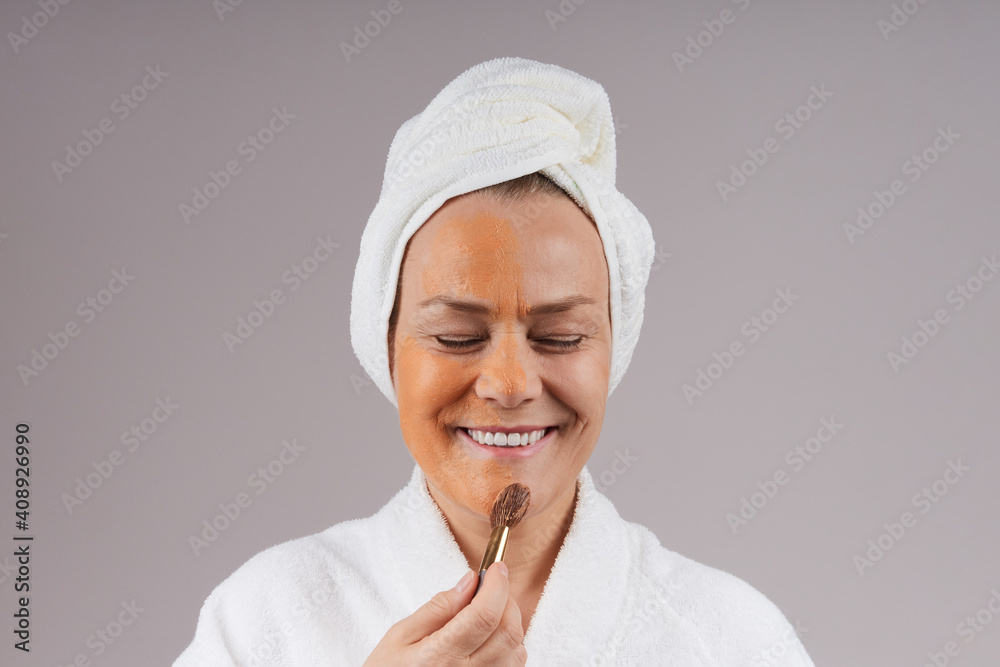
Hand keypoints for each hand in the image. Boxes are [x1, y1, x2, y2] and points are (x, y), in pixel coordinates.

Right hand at [363, 561, 526, 665]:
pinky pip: (513, 666)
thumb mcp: (400, 636)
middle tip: (491, 587)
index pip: (484, 616)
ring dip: (510, 624)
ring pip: (517, 651)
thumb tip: (470, 581)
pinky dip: (510, 646)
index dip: (496, 586)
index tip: (495, 568)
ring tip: (488, 613)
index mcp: (441, 656)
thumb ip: (439, 607)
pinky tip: (490, 638)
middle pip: (508, 632)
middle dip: (506, 601)